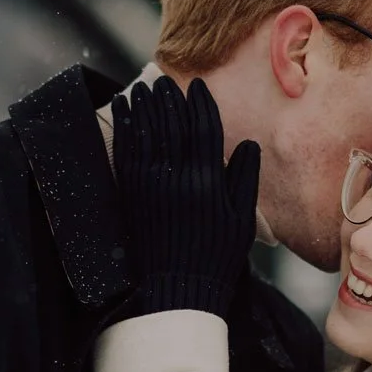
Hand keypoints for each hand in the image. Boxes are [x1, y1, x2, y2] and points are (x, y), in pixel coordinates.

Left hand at [112, 75, 260, 315]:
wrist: (178, 291)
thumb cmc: (216, 258)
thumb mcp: (241, 221)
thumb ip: (244, 179)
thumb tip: (248, 144)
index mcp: (207, 182)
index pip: (203, 130)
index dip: (201, 105)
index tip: (198, 86)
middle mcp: (176, 178)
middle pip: (171, 125)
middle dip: (169, 99)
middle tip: (167, 80)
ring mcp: (149, 185)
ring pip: (146, 133)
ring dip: (145, 106)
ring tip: (145, 88)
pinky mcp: (131, 194)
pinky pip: (125, 150)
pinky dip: (124, 126)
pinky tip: (122, 108)